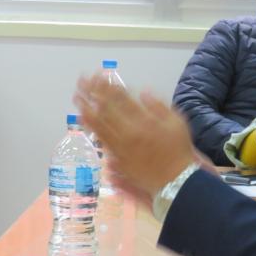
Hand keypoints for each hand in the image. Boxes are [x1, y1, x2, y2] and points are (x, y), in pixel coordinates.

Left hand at [74, 74, 195, 203]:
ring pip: (99, 124)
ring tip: (77, 96)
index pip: (122, 99)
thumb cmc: (178, 150)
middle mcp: (128, 132)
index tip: (100, 75)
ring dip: (86, 108)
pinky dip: (91, 127)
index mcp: (144, 121)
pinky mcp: (116, 157)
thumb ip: (160, 106)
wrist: (175, 180)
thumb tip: (144, 92)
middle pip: (106, 109)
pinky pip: (100, 139)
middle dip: (93, 93)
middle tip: (82, 80)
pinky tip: (84, 119)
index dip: (109, 86)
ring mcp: (120, 146)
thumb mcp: (177, 123)